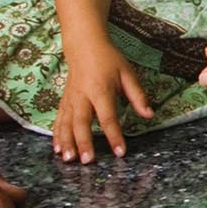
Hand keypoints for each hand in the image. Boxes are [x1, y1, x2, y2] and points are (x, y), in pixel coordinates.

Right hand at [53, 42, 150, 161]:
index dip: (114, 135)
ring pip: (66, 123)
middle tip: (87, 161)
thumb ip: (138, 96)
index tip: (120, 152)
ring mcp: (70, 99)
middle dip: (84, 142)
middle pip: (82, 122)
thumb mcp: (128, 74)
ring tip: (68, 160)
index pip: (108, 117)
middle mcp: (82, 96)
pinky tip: (56, 149)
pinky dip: (56, 135)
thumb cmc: (109, 60)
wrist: (84, 46)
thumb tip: (149, 115)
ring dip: (66, 142)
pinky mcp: (64, 101)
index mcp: (101, 90)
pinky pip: (58, 120)